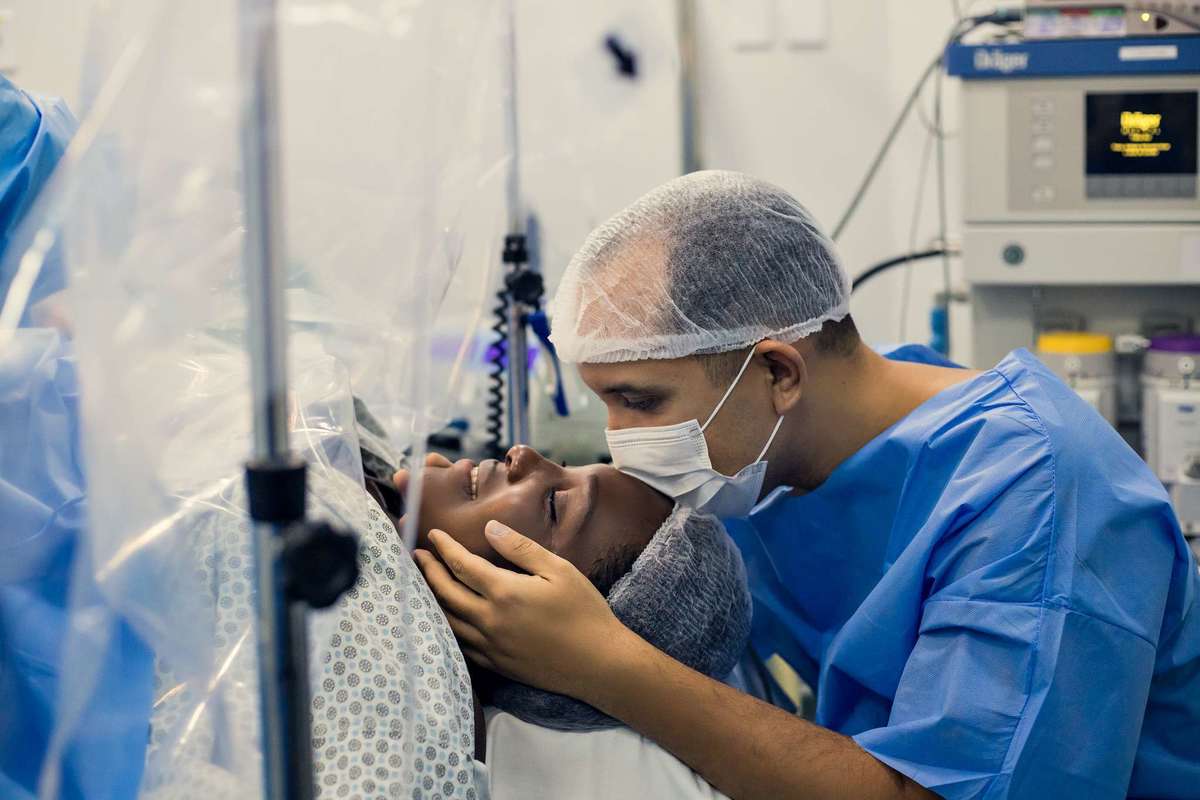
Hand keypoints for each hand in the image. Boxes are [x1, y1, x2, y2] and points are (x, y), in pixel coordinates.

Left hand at [414, 520, 627, 699]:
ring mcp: (490, 646)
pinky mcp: (496, 664)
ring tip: (422, 584)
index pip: (462, 565)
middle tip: (417, 556)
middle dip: (428, 571)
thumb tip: (490, 528)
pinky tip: (446, 619)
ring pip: (447, 621)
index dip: (444, 548)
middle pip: (446, 593)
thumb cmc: (584, 612)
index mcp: (505, 593)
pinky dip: (446, 628)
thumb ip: (521, 548)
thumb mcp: (559, 570)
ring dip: (430, 600)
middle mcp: (490, 621)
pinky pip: (460, 644)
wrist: (599, 664)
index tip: (433, 535)